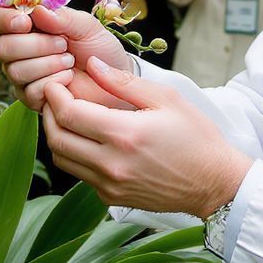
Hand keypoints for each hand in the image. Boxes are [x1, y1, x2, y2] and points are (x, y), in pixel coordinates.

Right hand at [0, 4, 131, 111]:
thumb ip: (63, 17)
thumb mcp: (86, 26)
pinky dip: (54, 81)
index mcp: (26, 25)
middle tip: (63, 43)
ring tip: (69, 60)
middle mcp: (18, 50)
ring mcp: (22, 76)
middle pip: (2, 47)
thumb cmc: (98, 49)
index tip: (26, 21)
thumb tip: (38, 10)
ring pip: (15, 70)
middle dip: (36, 44)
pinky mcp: (31, 98)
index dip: (4, 20)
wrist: (114, 79)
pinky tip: (68, 78)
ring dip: (48, 63)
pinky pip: (29, 91)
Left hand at [43, 56, 253, 216]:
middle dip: (48, 113)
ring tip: (67, 115)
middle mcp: (111, 164)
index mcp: (124, 134)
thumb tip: (92, 64)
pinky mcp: (111, 198)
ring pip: (62, 159)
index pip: (68, 114)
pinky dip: (75, 154)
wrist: (214, 183)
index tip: (55, 82)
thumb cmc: (196, 137)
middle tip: (54, 96)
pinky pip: (80, 174)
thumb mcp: (166, 99)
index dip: (54, 95)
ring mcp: (109, 185)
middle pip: (56, 138)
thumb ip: (124, 81)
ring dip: (57, 135)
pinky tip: (88, 138)